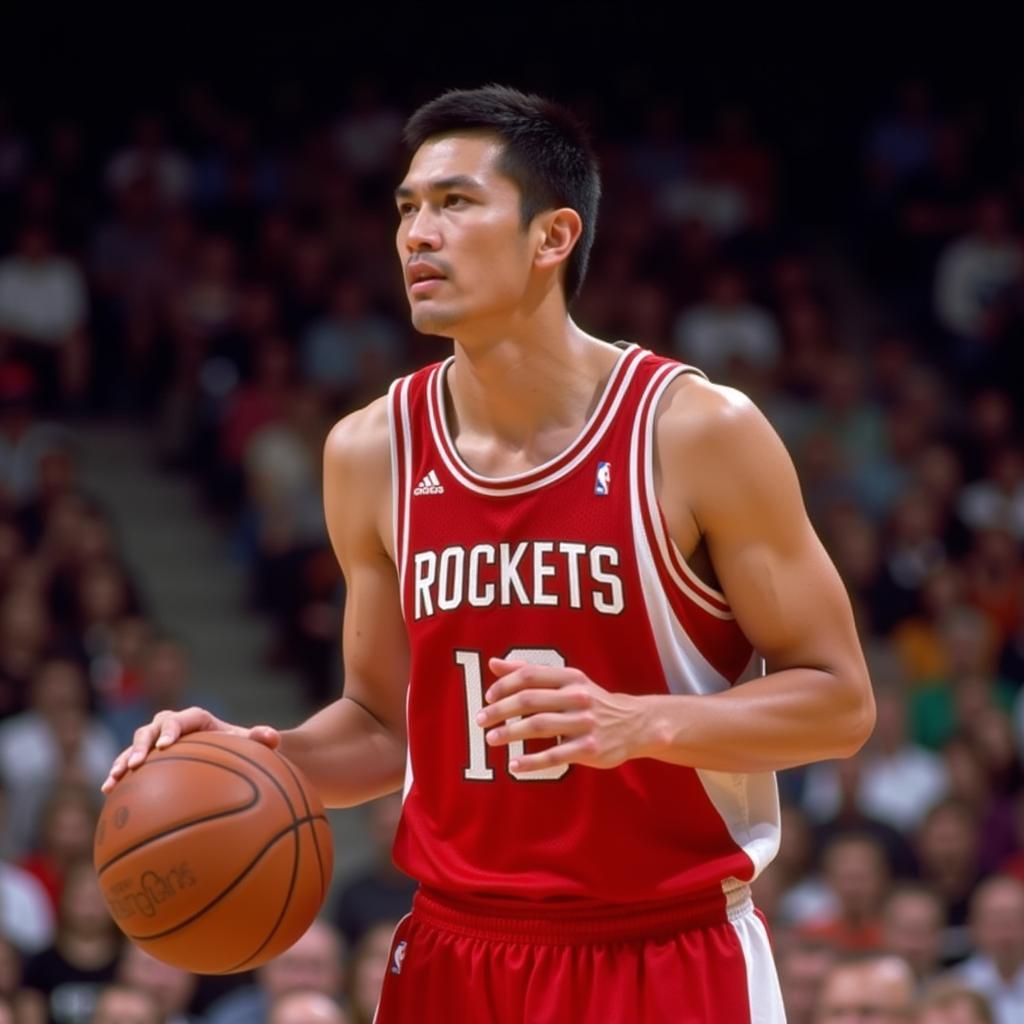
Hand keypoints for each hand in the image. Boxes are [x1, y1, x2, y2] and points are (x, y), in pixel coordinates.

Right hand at [101, 707, 279, 793]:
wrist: (231, 756)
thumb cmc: (241, 750)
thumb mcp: (253, 745)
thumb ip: (263, 738)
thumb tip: (272, 736)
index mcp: (199, 720)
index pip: (183, 718)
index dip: (172, 728)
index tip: (167, 744)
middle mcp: (174, 727)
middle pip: (153, 727)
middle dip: (143, 743)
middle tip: (138, 762)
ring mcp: (159, 742)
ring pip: (136, 745)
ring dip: (124, 759)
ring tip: (115, 779)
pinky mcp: (149, 760)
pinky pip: (130, 764)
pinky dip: (118, 774)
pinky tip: (107, 792)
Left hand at [476, 658, 649, 773]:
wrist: (634, 724)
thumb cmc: (590, 701)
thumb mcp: (566, 681)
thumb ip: (530, 671)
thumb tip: (493, 663)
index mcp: (570, 677)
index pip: (530, 675)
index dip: (504, 685)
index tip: (487, 697)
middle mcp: (577, 697)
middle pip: (530, 700)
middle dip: (500, 710)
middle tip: (480, 720)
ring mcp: (584, 723)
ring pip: (539, 726)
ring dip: (510, 733)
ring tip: (491, 739)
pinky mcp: (589, 748)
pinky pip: (554, 756)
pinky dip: (531, 762)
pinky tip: (513, 765)